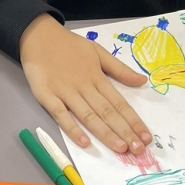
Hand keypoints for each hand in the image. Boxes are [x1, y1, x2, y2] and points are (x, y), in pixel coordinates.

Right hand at [19, 15, 151, 153]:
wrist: (38, 35)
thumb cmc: (69, 45)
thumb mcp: (97, 51)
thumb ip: (119, 69)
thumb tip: (142, 80)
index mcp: (97, 77)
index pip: (119, 103)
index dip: (133, 121)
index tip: (146, 137)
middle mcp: (84, 86)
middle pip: (107, 112)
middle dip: (124, 131)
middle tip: (139, 149)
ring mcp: (65, 92)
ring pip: (88, 116)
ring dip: (105, 133)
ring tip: (120, 147)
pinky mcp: (47, 95)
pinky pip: (60, 114)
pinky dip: (72, 128)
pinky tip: (84, 141)